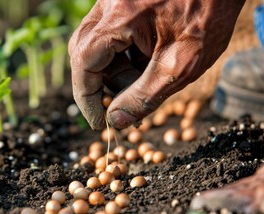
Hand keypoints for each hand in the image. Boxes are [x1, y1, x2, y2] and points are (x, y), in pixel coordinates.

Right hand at [69, 0, 244, 129]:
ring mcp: (114, 1)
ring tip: (142, 80)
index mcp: (120, 17)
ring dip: (113, 69)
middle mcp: (109, 4)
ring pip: (96, 44)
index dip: (86, 97)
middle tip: (121, 102)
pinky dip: (121, 55)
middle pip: (83, 53)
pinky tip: (144, 63)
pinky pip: (109, 34)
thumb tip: (116, 121)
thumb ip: (144, 96)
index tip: (98, 121)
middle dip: (100, 83)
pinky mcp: (123, 2)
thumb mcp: (180, 65)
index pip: (83, 63)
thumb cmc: (210, 15)